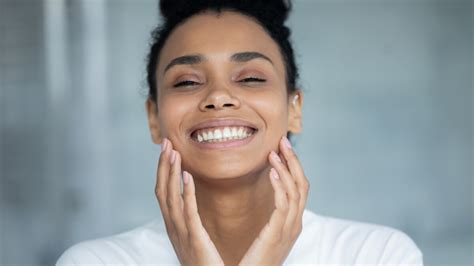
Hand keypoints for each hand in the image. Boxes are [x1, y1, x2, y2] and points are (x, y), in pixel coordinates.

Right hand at [155, 138, 223, 265]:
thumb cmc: (203, 262)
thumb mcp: (192, 236)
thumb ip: (189, 218)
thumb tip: (189, 198)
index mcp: (173, 225)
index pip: (163, 192)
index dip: (163, 170)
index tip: (168, 150)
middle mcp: (172, 227)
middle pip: (162, 190)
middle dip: (163, 166)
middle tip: (166, 143)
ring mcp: (181, 233)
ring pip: (170, 197)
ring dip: (171, 173)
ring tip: (174, 153)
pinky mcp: (194, 238)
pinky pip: (187, 212)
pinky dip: (185, 193)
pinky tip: (187, 176)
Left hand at [239, 136, 309, 265]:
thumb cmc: (257, 260)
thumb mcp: (269, 235)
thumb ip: (274, 218)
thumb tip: (270, 199)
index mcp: (294, 222)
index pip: (300, 188)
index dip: (293, 166)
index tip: (282, 148)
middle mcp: (296, 223)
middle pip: (302, 185)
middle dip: (293, 161)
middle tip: (283, 140)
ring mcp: (289, 229)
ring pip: (295, 191)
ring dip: (285, 168)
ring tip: (274, 152)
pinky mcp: (277, 233)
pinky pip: (283, 205)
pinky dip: (279, 186)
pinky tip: (271, 172)